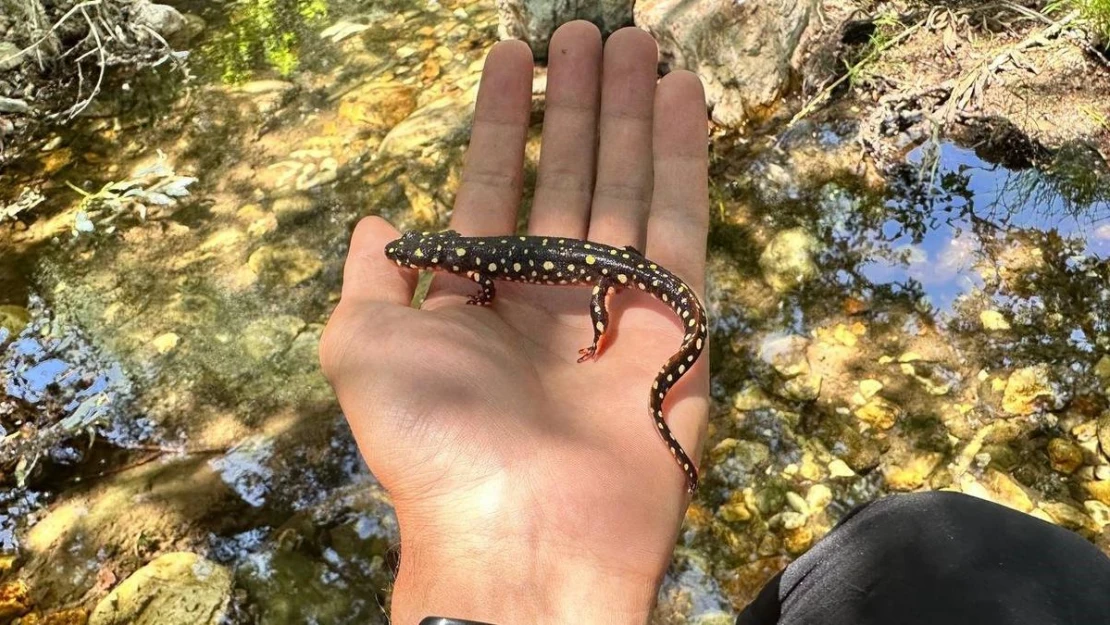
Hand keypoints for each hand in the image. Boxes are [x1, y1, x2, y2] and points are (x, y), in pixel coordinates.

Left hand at [320, 22, 708, 624]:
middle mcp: (547, 297)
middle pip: (568, 177)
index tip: (512, 51)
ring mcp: (614, 306)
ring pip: (626, 188)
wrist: (525, 533)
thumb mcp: (364, 349)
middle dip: (577, 104)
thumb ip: (370, 279)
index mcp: (477, 300)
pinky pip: (680, 226)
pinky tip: (680, 97)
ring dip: (631, 114)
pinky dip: (682, 160)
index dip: (504, 120)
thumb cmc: (433, 441)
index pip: (496, 188)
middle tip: (590, 30)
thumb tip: (377, 221)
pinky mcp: (675, 321)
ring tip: (636, 42)